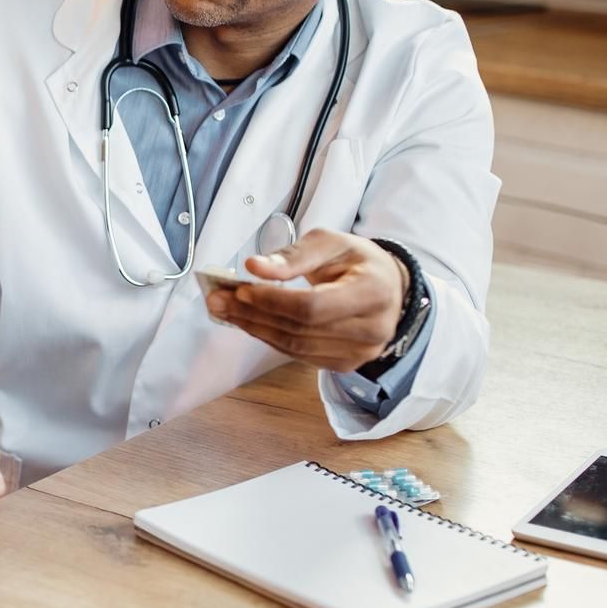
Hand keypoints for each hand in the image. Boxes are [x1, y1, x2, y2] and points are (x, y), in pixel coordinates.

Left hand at [206, 229, 407, 372]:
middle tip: (218, 300)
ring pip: (295, 347)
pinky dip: (270, 338)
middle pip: (299, 329)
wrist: (388, 289)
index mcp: (373, 292)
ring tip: (226, 310)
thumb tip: (254, 267)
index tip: (241, 289)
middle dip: (253, 314)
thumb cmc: (357, 261)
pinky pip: (298, 355)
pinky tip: (249, 322)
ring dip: (254, 328)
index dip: (273, 301)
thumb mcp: (330, 243)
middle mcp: (371, 329)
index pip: (313, 306)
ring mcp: (359, 353)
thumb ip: (293, 255)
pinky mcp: (344, 364)